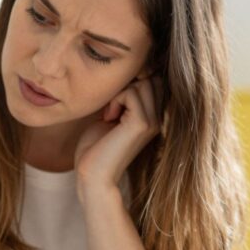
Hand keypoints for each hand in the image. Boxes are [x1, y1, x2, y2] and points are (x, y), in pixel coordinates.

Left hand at [74, 76, 160, 196]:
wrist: (91, 175)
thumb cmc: (95, 148)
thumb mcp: (111, 115)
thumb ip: (123, 98)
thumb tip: (130, 73)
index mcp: (153, 117)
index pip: (154, 80)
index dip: (132, 83)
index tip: (114, 104)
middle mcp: (158, 119)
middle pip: (151, 78)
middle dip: (127, 86)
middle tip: (111, 108)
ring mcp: (153, 122)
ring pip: (143, 83)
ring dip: (120, 93)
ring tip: (109, 114)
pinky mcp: (142, 124)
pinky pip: (132, 92)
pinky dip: (115, 100)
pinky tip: (108, 118)